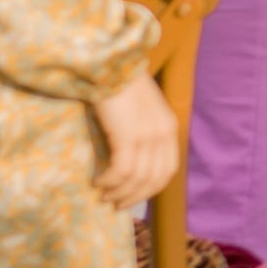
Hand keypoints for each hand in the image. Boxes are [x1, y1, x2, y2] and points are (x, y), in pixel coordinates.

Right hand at [92, 70, 178, 206]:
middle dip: (135, 197)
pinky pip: (121, 171)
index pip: (167, 170)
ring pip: (137, 179)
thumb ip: (142, 130)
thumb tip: (129, 159)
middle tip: (115, 205)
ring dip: (119, 192)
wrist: (109, 63)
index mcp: (169, 127)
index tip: (133, 197)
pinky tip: (97, 181)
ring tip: (103, 195)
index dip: (150, 189)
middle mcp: (163, 133)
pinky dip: (109, 181)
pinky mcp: (129, 136)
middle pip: (154, 179)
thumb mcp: (140, 109)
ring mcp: (148, 135)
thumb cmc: (118, 84)